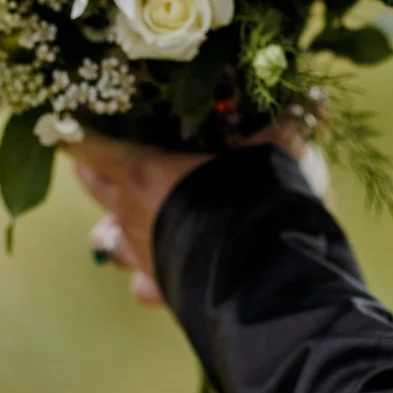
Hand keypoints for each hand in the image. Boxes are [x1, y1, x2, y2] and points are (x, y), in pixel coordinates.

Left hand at [67, 121, 315, 307]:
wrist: (261, 280)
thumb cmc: (254, 202)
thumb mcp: (273, 156)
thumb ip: (282, 129)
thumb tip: (313, 103)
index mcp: (143, 173)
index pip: (87, 146)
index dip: (80, 130)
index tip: (81, 117)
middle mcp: (132, 214)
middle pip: (94, 185)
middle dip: (99, 170)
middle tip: (114, 154)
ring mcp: (143, 254)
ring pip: (108, 239)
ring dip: (116, 227)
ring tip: (131, 218)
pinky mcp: (162, 289)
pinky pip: (141, 284)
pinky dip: (145, 277)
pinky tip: (158, 272)